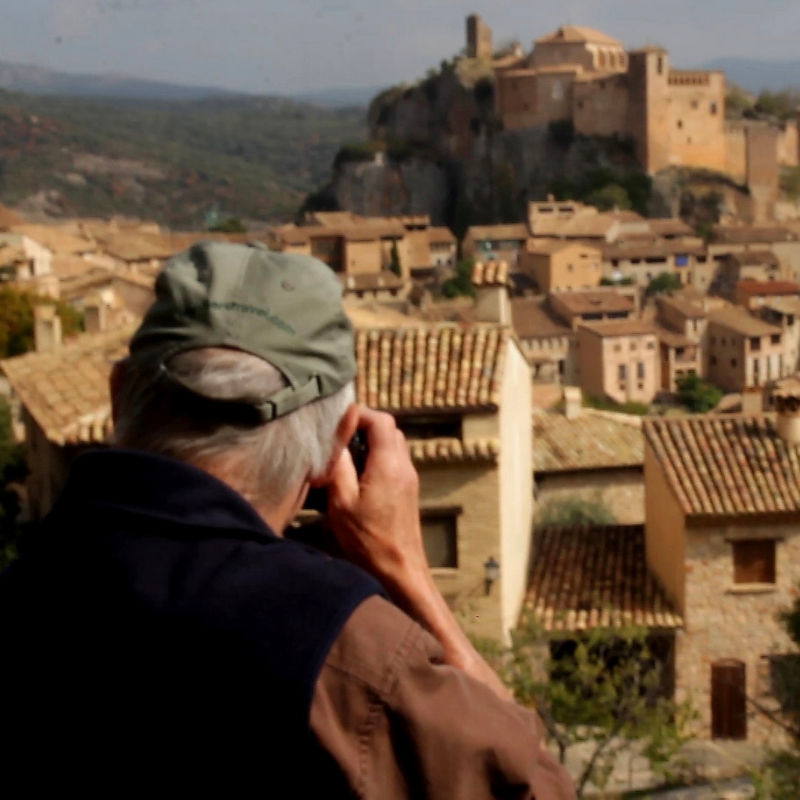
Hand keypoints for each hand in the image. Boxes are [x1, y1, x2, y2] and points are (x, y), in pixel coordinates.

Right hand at [326, 406, 429, 598]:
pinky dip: (375, 458)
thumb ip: (339, 467)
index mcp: (389, 465)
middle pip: (388, 428)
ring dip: (369, 442)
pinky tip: (355, 475)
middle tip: (337, 437)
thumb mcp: (342, 503)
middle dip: (362, 426)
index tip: (336, 423)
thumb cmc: (369, 542)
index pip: (380, 420)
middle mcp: (404, 467)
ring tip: (343, 456)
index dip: (358, 414)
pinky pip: (393, 461)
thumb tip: (335, 442)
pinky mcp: (407, 491)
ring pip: (392, 444)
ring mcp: (409, 479)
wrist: (399, 570)